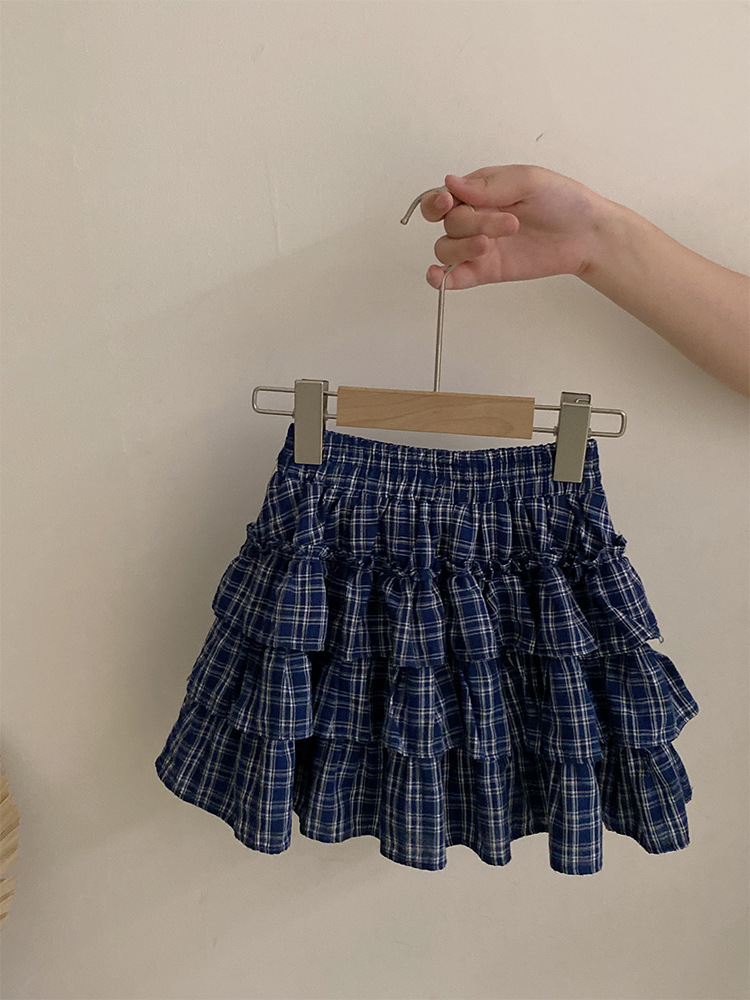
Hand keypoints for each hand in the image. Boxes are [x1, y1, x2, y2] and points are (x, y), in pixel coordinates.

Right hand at [420, 165, 606, 288]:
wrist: (587, 235)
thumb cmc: (563, 201)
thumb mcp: (528, 181)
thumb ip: (489, 185)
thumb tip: (451, 183)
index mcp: (480, 192)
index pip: (442, 198)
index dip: (436, 202)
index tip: (447, 202)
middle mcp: (475, 218)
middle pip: (448, 224)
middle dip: (470, 224)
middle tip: (509, 224)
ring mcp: (479, 246)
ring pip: (446, 249)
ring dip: (460, 248)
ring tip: (488, 245)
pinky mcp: (486, 271)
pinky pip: (454, 277)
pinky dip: (440, 278)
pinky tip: (438, 276)